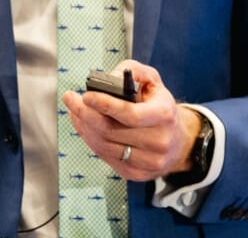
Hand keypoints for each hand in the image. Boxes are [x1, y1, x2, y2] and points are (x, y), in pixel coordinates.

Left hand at [61, 60, 200, 181]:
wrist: (177, 140)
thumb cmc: (158, 104)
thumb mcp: (151, 79)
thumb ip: (131, 71)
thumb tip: (107, 80)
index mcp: (164, 115)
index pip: (130, 114)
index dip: (105, 105)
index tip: (85, 95)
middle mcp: (159, 141)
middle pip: (111, 131)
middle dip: (85, 114)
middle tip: (70, 99)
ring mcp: (148, 161)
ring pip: (105, 145)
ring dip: (84, 127)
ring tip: (75, 111)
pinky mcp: (137, 174)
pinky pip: (106, 157)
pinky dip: (91, 140)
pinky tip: (85, 127)